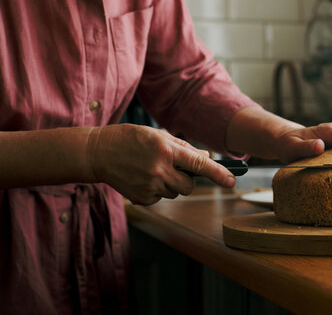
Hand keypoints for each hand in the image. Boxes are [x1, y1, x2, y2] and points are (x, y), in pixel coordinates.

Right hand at [88, 124, 234, 204]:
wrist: (98, 153)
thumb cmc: (131, 139)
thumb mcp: (158, 135)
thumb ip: (184, 147)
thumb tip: (206, 157)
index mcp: (166, 150)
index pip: (199, 164)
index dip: (218, 173)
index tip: (232, 180)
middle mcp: (159, 170)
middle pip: (189, 186)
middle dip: (188, 180)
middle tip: (175, 168)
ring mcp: (149, 186)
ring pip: (175, 193)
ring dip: (171, 184)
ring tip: (152, 169)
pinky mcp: (141, 198)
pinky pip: (161, 198)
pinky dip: (158, 190)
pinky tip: (143, 177)